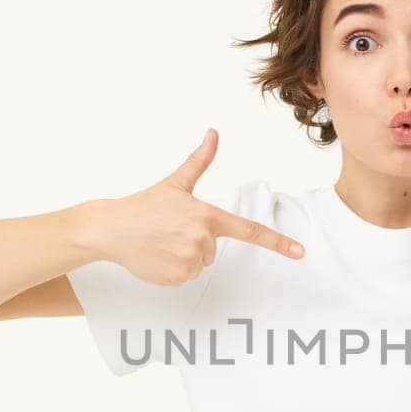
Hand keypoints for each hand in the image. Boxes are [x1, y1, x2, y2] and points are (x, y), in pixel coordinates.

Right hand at [94, 128, 304, 285]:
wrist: (110, 229)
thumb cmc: (145, 205)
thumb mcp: (175, 183)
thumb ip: (199, 160)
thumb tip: (213, 133)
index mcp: (207, 215)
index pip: (249, 230)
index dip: (277, 243)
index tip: (300, 253)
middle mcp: (202, 240)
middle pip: (214, 249)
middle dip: (196, 242)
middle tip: (170, 231)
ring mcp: (189, 260)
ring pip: (201, 265)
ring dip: (184, 257)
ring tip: (162, 243)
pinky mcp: (177, 278)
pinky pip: (186, 278)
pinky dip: (173, 270)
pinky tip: (156, 257)